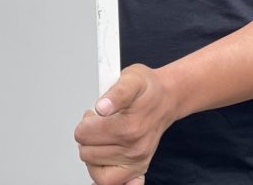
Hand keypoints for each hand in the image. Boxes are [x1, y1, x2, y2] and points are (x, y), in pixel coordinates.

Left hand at [74, 64, 178, 184]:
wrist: (167, 98)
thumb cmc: (147, 89)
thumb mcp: (131, 79)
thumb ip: (116, 92)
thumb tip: (102, 107)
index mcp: (129, 127)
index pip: (85, 134)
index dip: (85, 121)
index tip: (94, 114)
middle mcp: (135, 148)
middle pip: (86, 153)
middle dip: (87, 137)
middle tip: (99, 124)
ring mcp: (137, 161)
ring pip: (94, 169)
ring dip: (93, 154)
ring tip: (101, 138)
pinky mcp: (139, 169)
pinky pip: (113, 184)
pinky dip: (104, 176)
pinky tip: (106, 163)